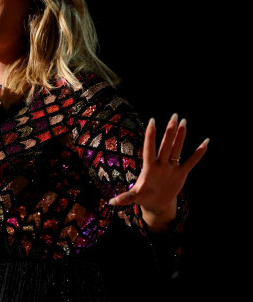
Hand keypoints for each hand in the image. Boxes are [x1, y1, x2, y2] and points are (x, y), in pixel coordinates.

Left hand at [110, 114, 208, 229]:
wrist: (156, 203)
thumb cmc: (144, 197)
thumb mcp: (135, 197)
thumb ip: (125, 198)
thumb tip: (111, 202)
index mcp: (149, 167)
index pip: (150, 148)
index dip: (151, 136)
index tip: (152, 121)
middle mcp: (161, 164)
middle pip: (165, 145)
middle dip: (170, 131)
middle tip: (174, 115)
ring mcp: (171, 167)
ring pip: (176, 149)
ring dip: (181, 136)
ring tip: (184, 122)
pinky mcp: (181, 173)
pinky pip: (191, 162)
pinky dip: (198, 153)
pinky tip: (205, 142)